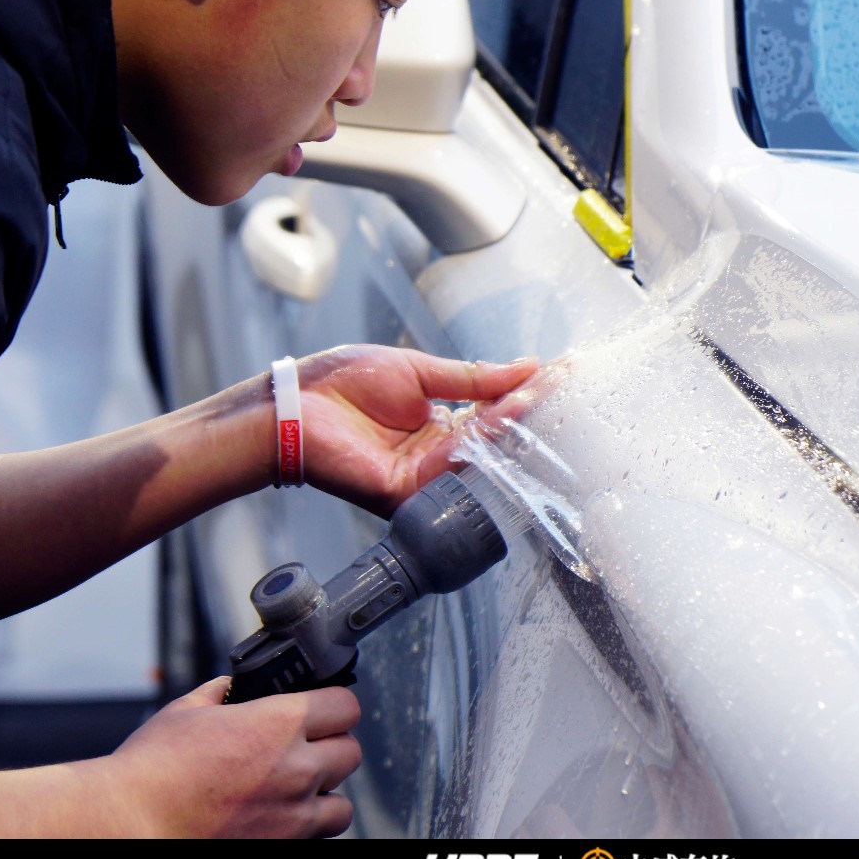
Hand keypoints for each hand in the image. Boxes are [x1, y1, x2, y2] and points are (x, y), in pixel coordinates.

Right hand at [102, 677, 362, 838]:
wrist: (130, 824)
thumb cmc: (151, 771)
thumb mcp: (187, 711)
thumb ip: (222, 694)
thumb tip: (231, 688)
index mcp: (278, 724)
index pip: (345, 706)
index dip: (333, 705)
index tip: (322, 710)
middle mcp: (296, 768)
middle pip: (350, 752)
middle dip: (331, 748)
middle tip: (305, 749)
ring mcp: (292, 814)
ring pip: (342, 803)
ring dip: (324, 794)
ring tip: (295, 789)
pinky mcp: (283, 845)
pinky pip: (316, 835)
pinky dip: (305, 826)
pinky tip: (279, 815)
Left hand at [293, 345, 538, 514]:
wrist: (294, 406)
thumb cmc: (341, 384)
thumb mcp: (417, 371)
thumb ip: (471, 378)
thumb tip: (524, 367)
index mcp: (438, 426)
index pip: (492, 411)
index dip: (523, 391)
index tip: (559, 372)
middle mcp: (437, 455)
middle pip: (494, 436)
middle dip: (527, 407)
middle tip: (564, 383)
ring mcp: (425, 476)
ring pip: (481, 451)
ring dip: (511, 420)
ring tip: (540, 392)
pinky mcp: (409, 491)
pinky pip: (454, 466)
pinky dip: (481, 439)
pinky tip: (505, 413)